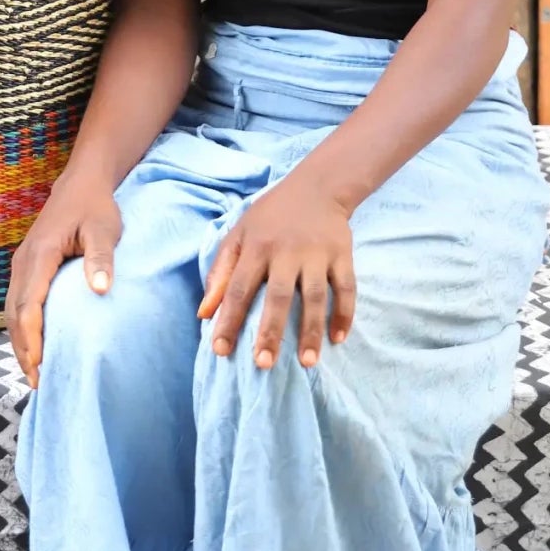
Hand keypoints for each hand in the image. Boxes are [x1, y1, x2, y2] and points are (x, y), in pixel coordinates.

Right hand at [5, 172, 121, 388]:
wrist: (81, 183)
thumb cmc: (96, 206)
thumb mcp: (104, 229)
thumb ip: (101, 258)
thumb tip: (100, 289)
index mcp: (41, 253)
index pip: (29, 302)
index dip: (33, 337)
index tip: (40, 365)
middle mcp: (24, 260)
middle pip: (15, 313)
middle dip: (23, 349)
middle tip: (38, 382)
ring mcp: (22, 263)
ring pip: (12, 310)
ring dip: (20, 342)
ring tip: (35, 374)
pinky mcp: (26, 266)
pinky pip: (17, 303)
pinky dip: (22, 328)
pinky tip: (34, 346)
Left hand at [197, 165, 355, 369]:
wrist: (317, 186)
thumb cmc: (271, 217)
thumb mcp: (239, 235)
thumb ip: (220, 272)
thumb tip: (203, 313)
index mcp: (256, 246)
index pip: (237, 288)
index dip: (228, 320)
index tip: (220, 351)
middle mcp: (285, 251)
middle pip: (277, 296)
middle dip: (270, 331)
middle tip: (263, 364)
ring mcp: (316, 253)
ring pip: (314, 296)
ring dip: (311, 330)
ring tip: (307, 363)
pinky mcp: (342, 254)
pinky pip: (346, 287)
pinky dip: (344, 313)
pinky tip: (338, 338)